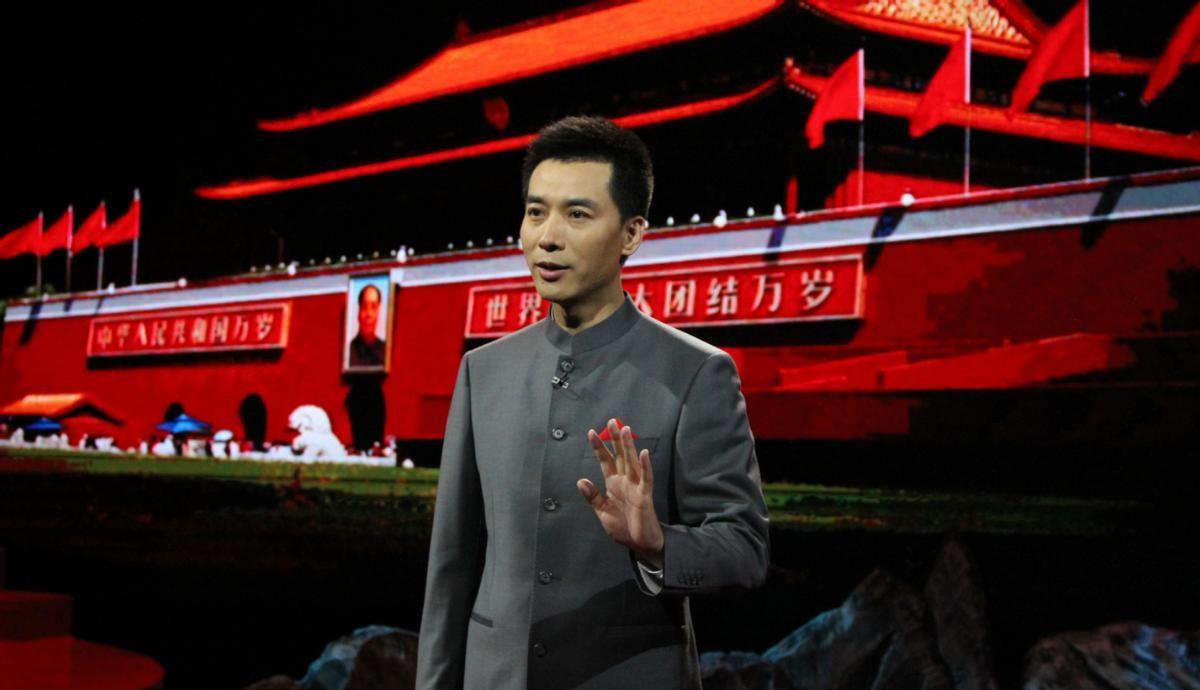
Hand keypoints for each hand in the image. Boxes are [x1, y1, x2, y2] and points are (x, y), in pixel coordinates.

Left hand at [577, 419, 663, 567]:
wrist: (640, 544)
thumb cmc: (623, 528)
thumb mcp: (603, 512)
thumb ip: (593, 497)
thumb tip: (581, 481)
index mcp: (614, 484)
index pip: (606, 461)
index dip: (600, 448)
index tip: (591, 432)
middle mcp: (625, 481)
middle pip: (620, 456)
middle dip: (616, 439)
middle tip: (612, 421)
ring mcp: (636, 486)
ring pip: (632, 462)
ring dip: (629, 446)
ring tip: (625, 430)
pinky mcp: (645, 495)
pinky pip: (646, 478)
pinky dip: (645, 466)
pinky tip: (643, 453)